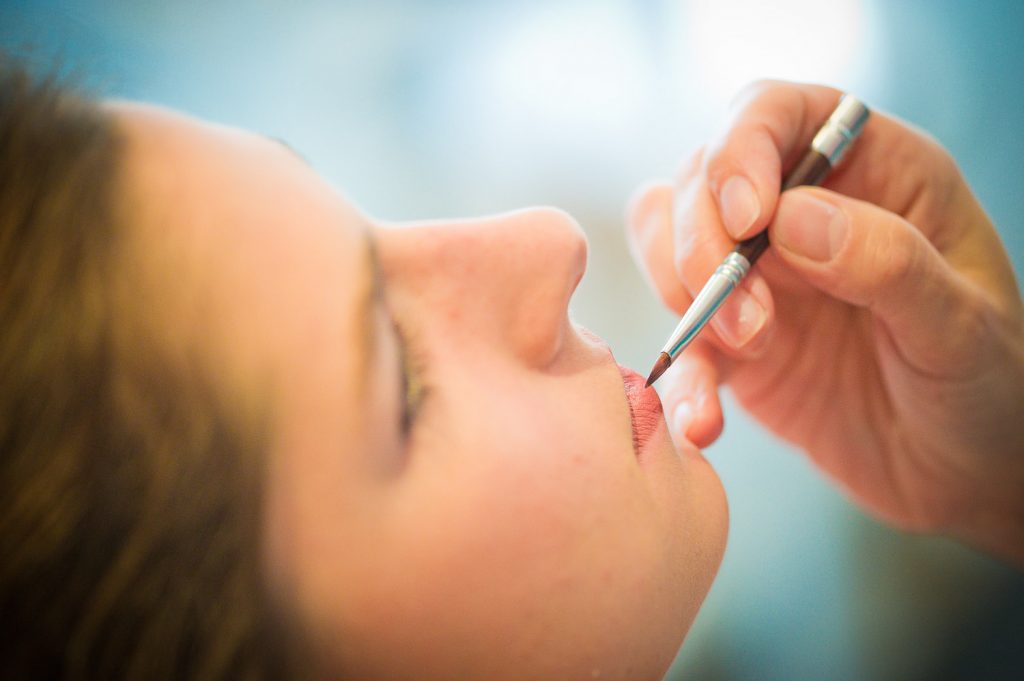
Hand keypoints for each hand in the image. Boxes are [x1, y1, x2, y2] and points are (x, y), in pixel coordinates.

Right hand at [627, 81, 1023, 563]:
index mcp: (872, 172)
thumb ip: (886, 262)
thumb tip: (787, 217)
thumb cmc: (990, 385)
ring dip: (684, 294)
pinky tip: (705, 419)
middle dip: (702, 242)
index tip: (746, 219)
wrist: (965, 475)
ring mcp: (760, 275)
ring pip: (668, 240)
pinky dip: (678, 374)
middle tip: (748, 319)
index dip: (740, 148)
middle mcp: (803, 210)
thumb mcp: (962, 325)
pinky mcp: (732, 340)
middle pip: (701, 177)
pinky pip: (677, 334)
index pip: (775, 113)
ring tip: (744, 353)